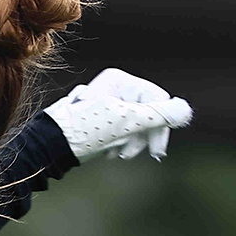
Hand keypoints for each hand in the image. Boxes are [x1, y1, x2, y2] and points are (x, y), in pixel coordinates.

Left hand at [44, 68, 192, 162]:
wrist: (50, 147)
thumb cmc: (85, 130)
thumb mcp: (126, 122)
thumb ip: (158, 115)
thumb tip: (184, 110)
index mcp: (120, 80)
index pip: (157, 100)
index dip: (161, 126)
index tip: (156, 150)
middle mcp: (113, 88)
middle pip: (147, 113)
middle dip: (142, 136)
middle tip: (134, 154)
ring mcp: (106, 104)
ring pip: (135, 124)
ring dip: (130, 142)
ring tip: (115, 153)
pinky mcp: (99, 120)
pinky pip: (120, 131)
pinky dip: (118, 143)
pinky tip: (107, 152)